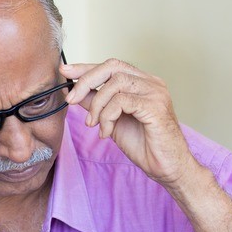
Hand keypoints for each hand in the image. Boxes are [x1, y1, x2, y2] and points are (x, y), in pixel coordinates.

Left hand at [61, 59, 196, 185]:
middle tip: (71, 100)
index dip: (86, 67)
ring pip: (115, 83)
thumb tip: (74, 92)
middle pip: (112, 66)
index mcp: (142, 82)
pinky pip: (121, 101)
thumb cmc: (144, 144)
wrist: (166, 166)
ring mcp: (155, 92)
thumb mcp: (111, 120)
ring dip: (97, 105)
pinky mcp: (155, 106)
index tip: (65, 71)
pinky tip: (107, 132)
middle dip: (86, 81)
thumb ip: (96, 103)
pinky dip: (107, 116)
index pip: (111, 66)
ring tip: (94, 124)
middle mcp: (150, 82)